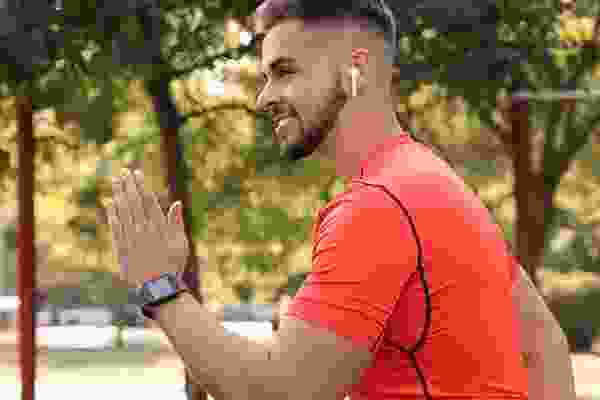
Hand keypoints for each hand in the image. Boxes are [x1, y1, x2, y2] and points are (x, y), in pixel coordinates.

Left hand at [105, 168, 188, 286]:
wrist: (158, 287)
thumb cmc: (173, 264)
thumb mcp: (181, 242)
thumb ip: (176, 221)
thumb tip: (176, 203)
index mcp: (158, 226)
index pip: (147, 199)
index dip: (141, 185)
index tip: (136, 173)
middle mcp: (143, 229)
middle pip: (133, 202)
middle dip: (128, 185)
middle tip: (123, 172)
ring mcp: (131, 238)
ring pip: (122, 211)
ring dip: (118, 194)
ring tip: (115, 181)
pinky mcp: (122, 247)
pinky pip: (115, 226)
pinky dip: (112, 213)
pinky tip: (110, 203)